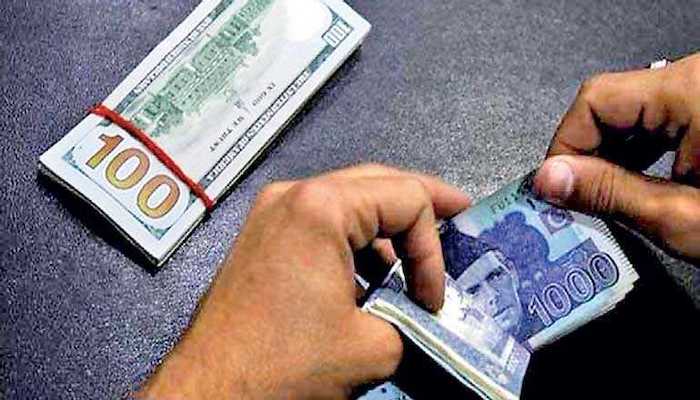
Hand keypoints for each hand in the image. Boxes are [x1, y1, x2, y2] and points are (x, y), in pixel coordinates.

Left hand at [136, 164, 469, 398]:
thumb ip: (411, 317)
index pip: (408, 199)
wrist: (208, 394)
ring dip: (386, 228)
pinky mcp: (261, 238)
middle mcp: (293, 196)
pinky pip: (320, 223)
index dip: (433, 248)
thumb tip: (417, 312)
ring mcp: (271, 214)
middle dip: (420, 205)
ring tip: (413, 262)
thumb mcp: (374, 344)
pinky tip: (369, 274)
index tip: (432, 298)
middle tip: (456, 216)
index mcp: (321, 207)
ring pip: (348, 201)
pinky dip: (353, 241)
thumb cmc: (282, 365)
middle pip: (377, 183)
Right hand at [534, 54, 699, 260]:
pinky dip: (641, 146)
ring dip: (612, 152)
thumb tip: (547, 179)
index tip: (558, 189)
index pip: (595, 99)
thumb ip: (610, 193)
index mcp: (692, 92)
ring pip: (632, 108)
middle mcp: (697, 79)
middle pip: (610, 101)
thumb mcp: (684, 219)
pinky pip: (660, 113)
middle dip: (587, 152)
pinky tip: (640, 179)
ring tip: (611, 196)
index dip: (566, 146)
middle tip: (581, 200)